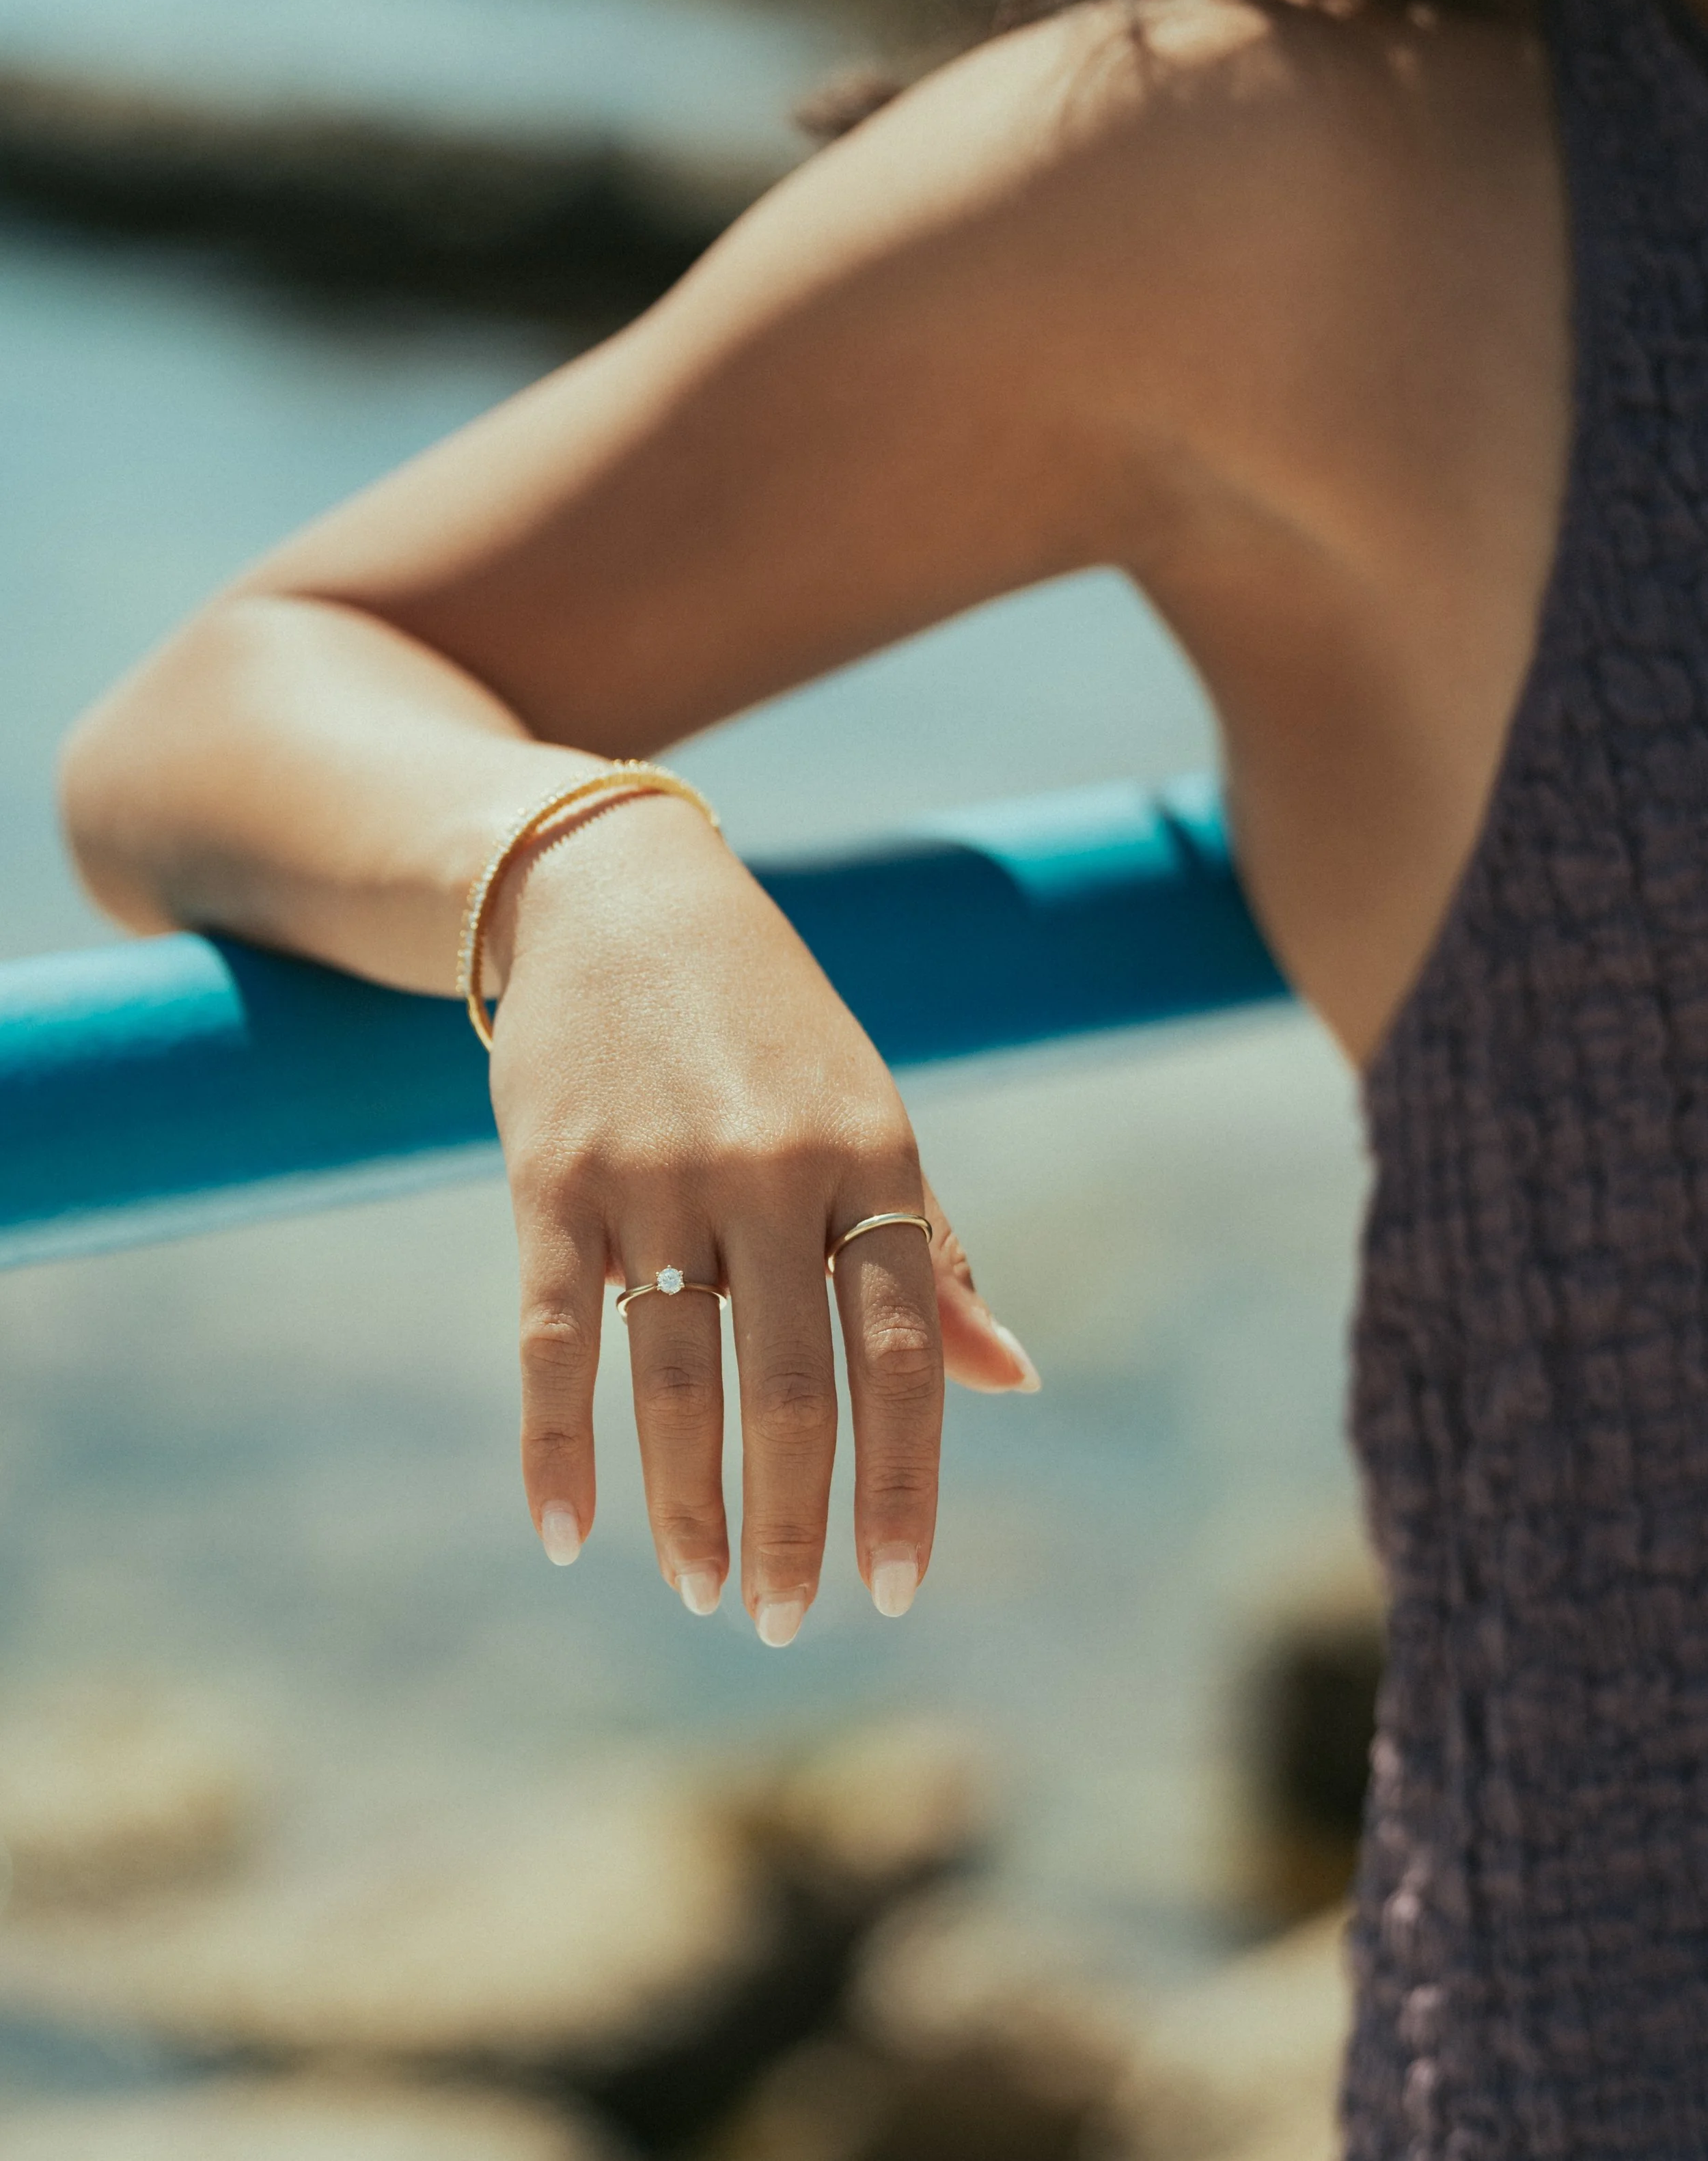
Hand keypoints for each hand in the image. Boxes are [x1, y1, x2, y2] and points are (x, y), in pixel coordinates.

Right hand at [485, 792, 1039, 1643]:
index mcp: (870, 1154)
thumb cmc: (767, 1026)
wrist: (616, 895)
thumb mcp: (868, 1112)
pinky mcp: (551, 1178)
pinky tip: (567, 1533)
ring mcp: (654, 1175)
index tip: (897, 1589)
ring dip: (688, 1508)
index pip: (904, 1353)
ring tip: (701, 1592)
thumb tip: (1012, 1378)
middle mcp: (769, 1171)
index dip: (903, 1481)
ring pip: (677, 1380)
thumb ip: (931, 1244)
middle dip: (797, 1523)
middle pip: (795, 1387)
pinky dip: (556, 1447)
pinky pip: (553, 1340)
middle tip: (789, 1625)